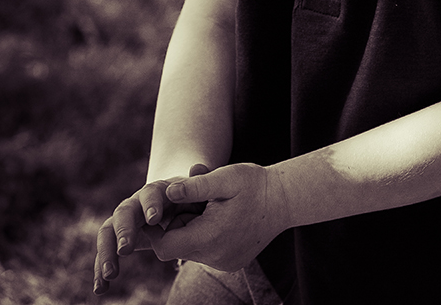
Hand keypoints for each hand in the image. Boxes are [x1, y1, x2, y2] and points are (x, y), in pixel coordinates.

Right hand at [93, 163, 208, 294]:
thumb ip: (198, 181)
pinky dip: (100, 270)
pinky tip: (100, 288)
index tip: (154, 219)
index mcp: (156, 192)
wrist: (174, 201)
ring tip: (110, 274)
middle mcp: (135, 204)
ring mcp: (124, 222)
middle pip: (124, 212)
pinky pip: (106, 253)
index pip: (150, 193)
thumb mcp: (195, 191)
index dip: (151, 204)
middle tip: (126, 249)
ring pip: (108, 232)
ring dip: (106, 252)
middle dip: (124, 230)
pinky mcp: (118, 240)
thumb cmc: (188, 197)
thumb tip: (197, 167)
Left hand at [144, 163, 290, 272]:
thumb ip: (196, 186)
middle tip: (194, 199)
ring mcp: (224, 263)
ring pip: (192, 249)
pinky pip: (206, 252)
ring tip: (211, 205)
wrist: (285, 200)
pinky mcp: (231, 262)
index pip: (164, 246)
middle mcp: (214, 257)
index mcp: (209, 237)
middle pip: (177, 246)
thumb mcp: (225, 178)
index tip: (158, 211)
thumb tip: (168, 192)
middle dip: (178, 223)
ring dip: (193, 228)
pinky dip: (206, 235)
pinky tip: (222, 216)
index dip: (155, 230)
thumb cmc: (254, 184)